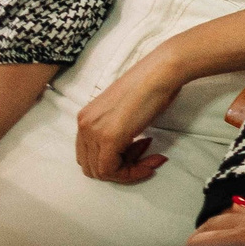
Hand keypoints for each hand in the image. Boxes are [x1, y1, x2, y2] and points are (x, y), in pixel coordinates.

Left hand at [75, 56, 181, 183]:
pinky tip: (150, 161)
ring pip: (101, 172)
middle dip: (121, 168)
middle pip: (91, 167)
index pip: (89, 155)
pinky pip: (112, 170)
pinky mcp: (109, 138)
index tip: (142, 150)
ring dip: (129, 171)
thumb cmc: (151, 85)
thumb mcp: (124, 110)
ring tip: (151, 158)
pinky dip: (132, 173)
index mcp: (85, 118)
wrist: (161, 72)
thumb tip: (124, 150)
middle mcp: (83, 126)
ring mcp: (94, 132)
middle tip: (146, 156)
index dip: (115, 161)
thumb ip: (115, 128)